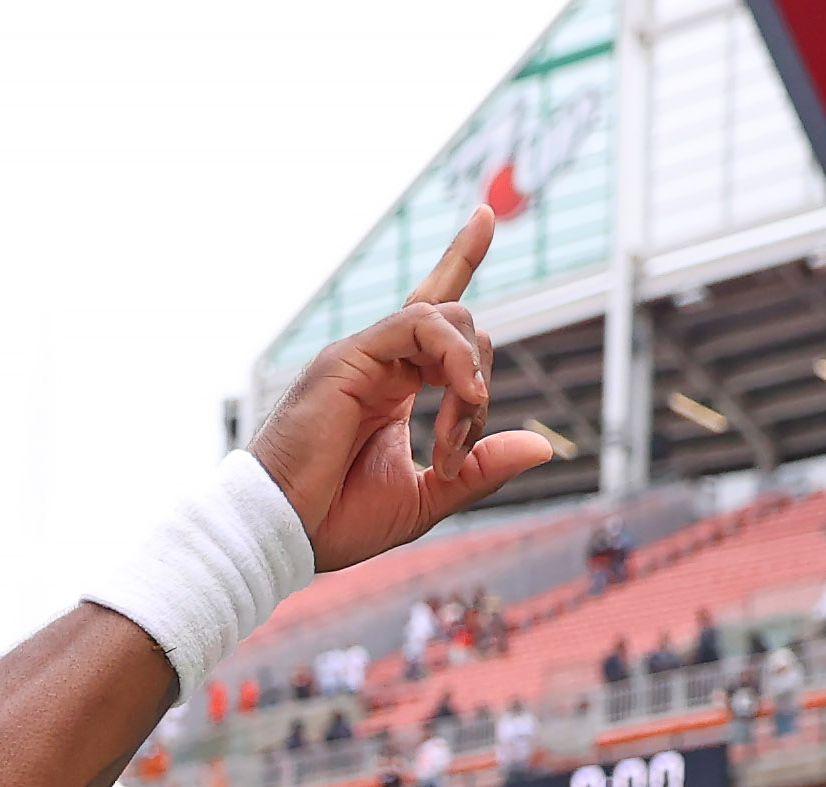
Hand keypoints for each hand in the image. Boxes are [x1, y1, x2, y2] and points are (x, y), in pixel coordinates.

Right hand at [250, 211, 555, 572]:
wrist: (283, 530)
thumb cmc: (339, 518)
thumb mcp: (428, 497)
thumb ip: (480, 469)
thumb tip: (542, 446)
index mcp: (394, 386)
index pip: (436, 314)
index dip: (461, 259)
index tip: (487, 217)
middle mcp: (381, 361)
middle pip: (459, 323)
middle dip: (478, 389)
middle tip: (454, 454)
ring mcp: (364, 354)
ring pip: (446, 317)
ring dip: (468, 379)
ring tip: (452, 439)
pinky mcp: (350, 356)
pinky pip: (418, 323)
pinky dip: (453, 357)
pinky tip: (463, 397)